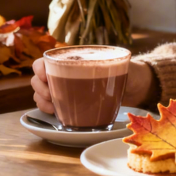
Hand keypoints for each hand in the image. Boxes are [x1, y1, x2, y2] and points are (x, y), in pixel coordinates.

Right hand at [32, 58, 157, 114]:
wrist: (137, 86)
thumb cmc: (129, 71)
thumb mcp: (122, 65)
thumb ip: (116, 63)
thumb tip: (119, 63)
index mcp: (72, 60)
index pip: (45, 61)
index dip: (39, 69)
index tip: (45, 77)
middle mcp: (64, 73)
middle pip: (39, 79)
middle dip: (40, 89)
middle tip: (51, 97)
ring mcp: (65, 89)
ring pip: (42, 94)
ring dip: (42, 101)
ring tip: (53, 108)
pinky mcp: (69, 105)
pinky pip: (50, 106)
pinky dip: (48, 111)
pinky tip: (56, 115)